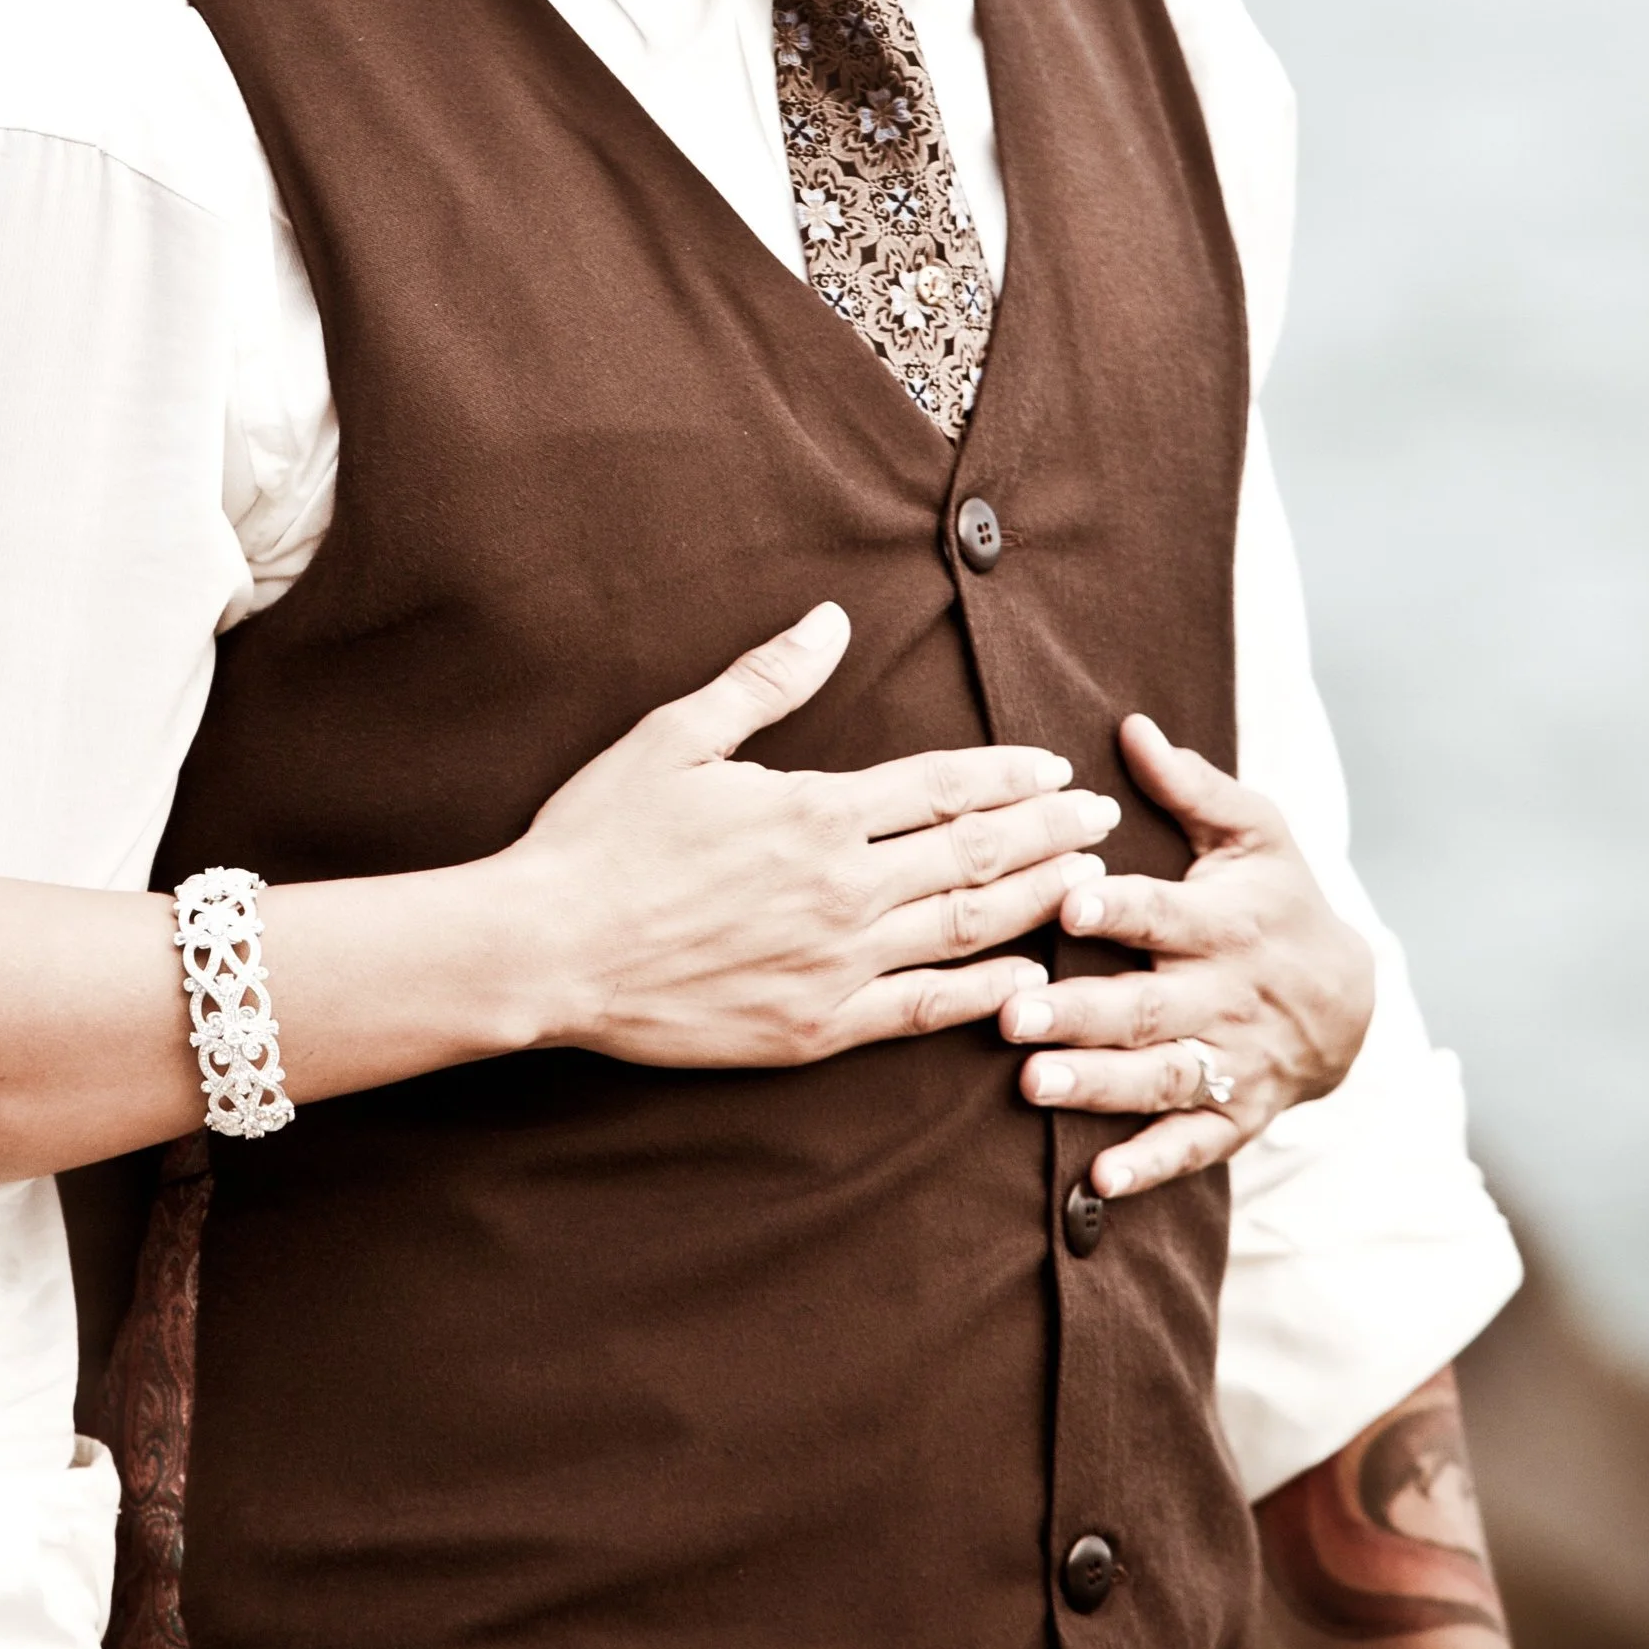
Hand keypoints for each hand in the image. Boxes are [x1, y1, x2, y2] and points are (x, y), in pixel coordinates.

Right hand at [509, 602, 1119, 1066]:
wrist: (545, 948)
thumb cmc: (599, 835)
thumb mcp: (675, 736)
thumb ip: (765, 680)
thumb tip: (831, 620)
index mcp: (816, 809)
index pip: (943, 785)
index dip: (1010, 774)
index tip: (1057, 767)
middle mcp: (843, 887)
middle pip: (975, 853)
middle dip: (1049, 831)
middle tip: (1103, 820)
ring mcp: (835, 964)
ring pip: (966, 928)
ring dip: (1035, 901)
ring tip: (1087, 884)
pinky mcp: (814, 1028)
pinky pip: (921, 1012)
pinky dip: (981, 994)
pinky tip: (1024, 980)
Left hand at [994, 714, 1372, 1195]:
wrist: (1353, 999)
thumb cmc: (1278, 899)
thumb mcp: (1255, 832)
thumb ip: (1192, 785)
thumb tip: (1130, 724)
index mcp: (1223, 922)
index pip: (1162, 913)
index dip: (1118, 908)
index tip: (1066, 901)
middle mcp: (1225, 997)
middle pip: (1146, 1007)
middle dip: (1079, 1013)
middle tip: (1012, 1014)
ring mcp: (1231, 1061)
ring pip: (1158, 1078)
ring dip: (1096, 1086)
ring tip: (1032, 1085)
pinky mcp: (1234, 1114)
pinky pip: (1191, 1145)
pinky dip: (1149, 1165)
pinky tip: (1097, 1180)